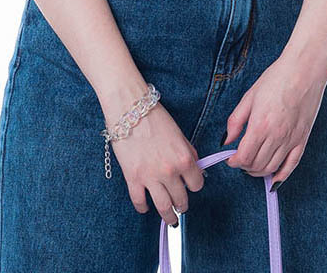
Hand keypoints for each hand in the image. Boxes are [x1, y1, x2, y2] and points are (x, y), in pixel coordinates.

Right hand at [110, 102, 205, 226]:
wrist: (129, 107)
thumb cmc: (154, 116)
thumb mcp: (178, 133)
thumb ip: (188, 152)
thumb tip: (195, 168)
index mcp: (184, 158)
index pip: (197, 184)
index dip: (194, 185)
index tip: (189, 186)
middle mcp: (170, 170)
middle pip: (181, 200)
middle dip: (182, 204)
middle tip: (180, 206)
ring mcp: (151, 176)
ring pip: (164, 207)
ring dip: (168, 216)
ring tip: (170, 218)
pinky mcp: (133, 178)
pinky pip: (140, 202)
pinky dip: (143, 208)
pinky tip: (145, 207)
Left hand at [222, 51, 326, 185]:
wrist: (303, 70)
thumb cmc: (275, 79)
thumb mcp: (249, 96)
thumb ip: (235, 121)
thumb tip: (225, 141)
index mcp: (260, 125)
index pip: (244, 157)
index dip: (234, 162)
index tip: (230, 158)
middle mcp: (276, 136)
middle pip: (257, 165)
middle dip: (245, 167)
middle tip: (240, 160)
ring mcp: (291, 139)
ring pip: (272, 168)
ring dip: (260, 172)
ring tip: (252, 166)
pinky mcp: (303, 139)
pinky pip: (292, 165)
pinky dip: (281, 176)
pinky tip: (273, 179)